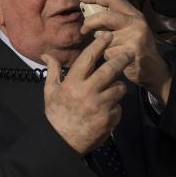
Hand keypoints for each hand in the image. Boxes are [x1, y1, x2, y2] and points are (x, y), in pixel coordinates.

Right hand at [43, 31, 129, 154]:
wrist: (62, 141)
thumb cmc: (56, 113)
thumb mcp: (50, 91)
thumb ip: (52, 71)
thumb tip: (46, 55)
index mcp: (72, 83)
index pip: (87, 59)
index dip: (98, 45)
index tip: (106, 35)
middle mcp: (87, 91)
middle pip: (109, 70)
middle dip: (121, 59)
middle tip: (128, 52)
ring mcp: (100, 105)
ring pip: (119, 88)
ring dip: (117, 87)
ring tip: (111, 91)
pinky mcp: (110, 117)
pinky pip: (118, 106)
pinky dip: (114, 107)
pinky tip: (105, 111)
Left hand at [79, 0, 172, 105]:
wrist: (152, 69)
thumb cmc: (136, 45)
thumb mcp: (131, 25)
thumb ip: (119, 12)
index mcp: (135, 15)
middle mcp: (136, 23)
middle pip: (105, 17)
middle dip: (89, 22)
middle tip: (83, 29)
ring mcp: (134, 37)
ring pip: (103, 37)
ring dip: (100, 44)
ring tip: (111, 48)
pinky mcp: (129, 52)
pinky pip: (106, 51)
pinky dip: (106, 55)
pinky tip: (115, 58)